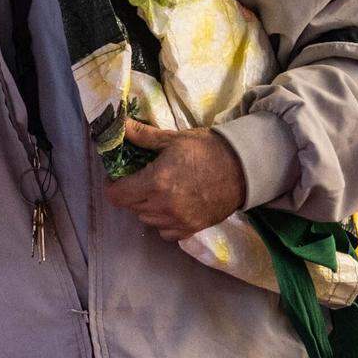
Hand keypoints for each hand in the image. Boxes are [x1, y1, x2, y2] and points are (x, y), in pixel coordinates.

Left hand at [105, 118, 245, 241]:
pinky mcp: (192, 229)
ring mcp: (178, 221)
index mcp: (155, 183)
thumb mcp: (172, 139)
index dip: (112, 186)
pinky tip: (172, 206)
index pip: (116, 195)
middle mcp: (163, 206)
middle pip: (131, 207)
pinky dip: (164, 221)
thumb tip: (120, 126)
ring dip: (147, 207)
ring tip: (160, 191)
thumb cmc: (207, 149)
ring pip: (147, 219)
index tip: (117, 177)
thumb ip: (142, 136)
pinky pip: (165, 232)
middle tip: (142, 178)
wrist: (244, 167)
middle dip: (131, 192)